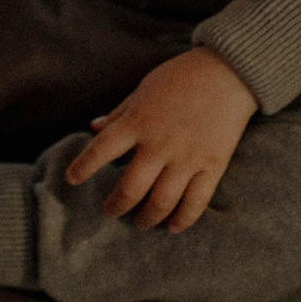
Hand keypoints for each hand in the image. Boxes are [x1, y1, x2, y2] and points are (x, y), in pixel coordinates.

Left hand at [64, 46, 258, 231]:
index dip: (84, 166)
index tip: (72, 180)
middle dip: (116, 206)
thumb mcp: (143, 89)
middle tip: (110, 212)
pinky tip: (172, 227)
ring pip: (161, 202)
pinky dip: (182, 220)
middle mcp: (159, 144)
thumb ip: (119, 113)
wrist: (228, 73)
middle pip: (131, 188)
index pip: (102, 149)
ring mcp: (186, 158)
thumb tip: (93, 126)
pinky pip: (195, 202)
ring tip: (140, 222)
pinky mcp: (211, 166)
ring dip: (146, 218)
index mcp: (138, 121)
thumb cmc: (181, 77)